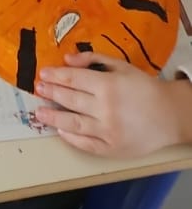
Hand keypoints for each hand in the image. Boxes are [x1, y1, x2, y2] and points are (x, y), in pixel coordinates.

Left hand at [34, 55, 191, 156]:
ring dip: (53, 117)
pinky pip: (86, 144)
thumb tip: (67, 59)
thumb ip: (93, 60)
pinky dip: (71, 138)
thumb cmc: (144, 88)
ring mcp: (107, 131)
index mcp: (107, 86)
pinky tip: (61, 131)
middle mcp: (104, 109)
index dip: (55, 76)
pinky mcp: (111, 149)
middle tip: (37, 89)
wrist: (170, 116)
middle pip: (69, 100)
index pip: (72, 79)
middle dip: (51, 93)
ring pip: (72, 124)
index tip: (42, 74)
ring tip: (39, 112)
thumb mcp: (121, 66)